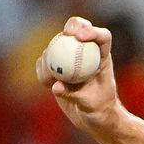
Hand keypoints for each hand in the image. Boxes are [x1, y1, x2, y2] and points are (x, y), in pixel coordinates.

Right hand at [36, 17, 118, 132]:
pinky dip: (42, 71)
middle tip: (66, 35)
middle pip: (79, 29)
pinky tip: (47, 84)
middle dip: (72, 26)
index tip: (79, 37)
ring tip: (51, 80)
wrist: (92, 118)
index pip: (101, 37)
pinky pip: (44, 63)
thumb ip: (74, 95)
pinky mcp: (56, 66)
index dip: (92, 31)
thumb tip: (56, 87)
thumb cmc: (99, 111)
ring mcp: (69, 57)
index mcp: (101, 58)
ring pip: (56, 46)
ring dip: (51, 58)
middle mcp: (86, 52)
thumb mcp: (91, 105)